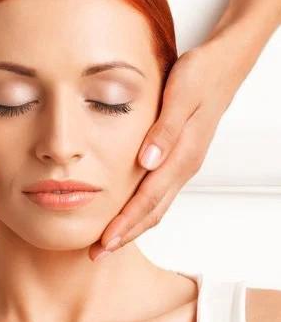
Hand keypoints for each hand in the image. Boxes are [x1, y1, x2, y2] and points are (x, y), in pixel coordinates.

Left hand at [89, 39, 248, 261]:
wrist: (224, 67)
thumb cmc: (200, 76)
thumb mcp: (181, 95)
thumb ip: (165, 129)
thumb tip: (147, 161)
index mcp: (181, 155)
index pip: (148, 199)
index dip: (125, 223)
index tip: (104, 242)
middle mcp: (182, 167)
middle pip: (151, 212)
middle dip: (124, 236)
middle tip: (97, 255)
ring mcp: (182, 166)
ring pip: (156, 207)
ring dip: (132, 227)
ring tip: (107, 242)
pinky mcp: (178, 160)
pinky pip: (159, 195)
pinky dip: (141, 211)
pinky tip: (127, 213)